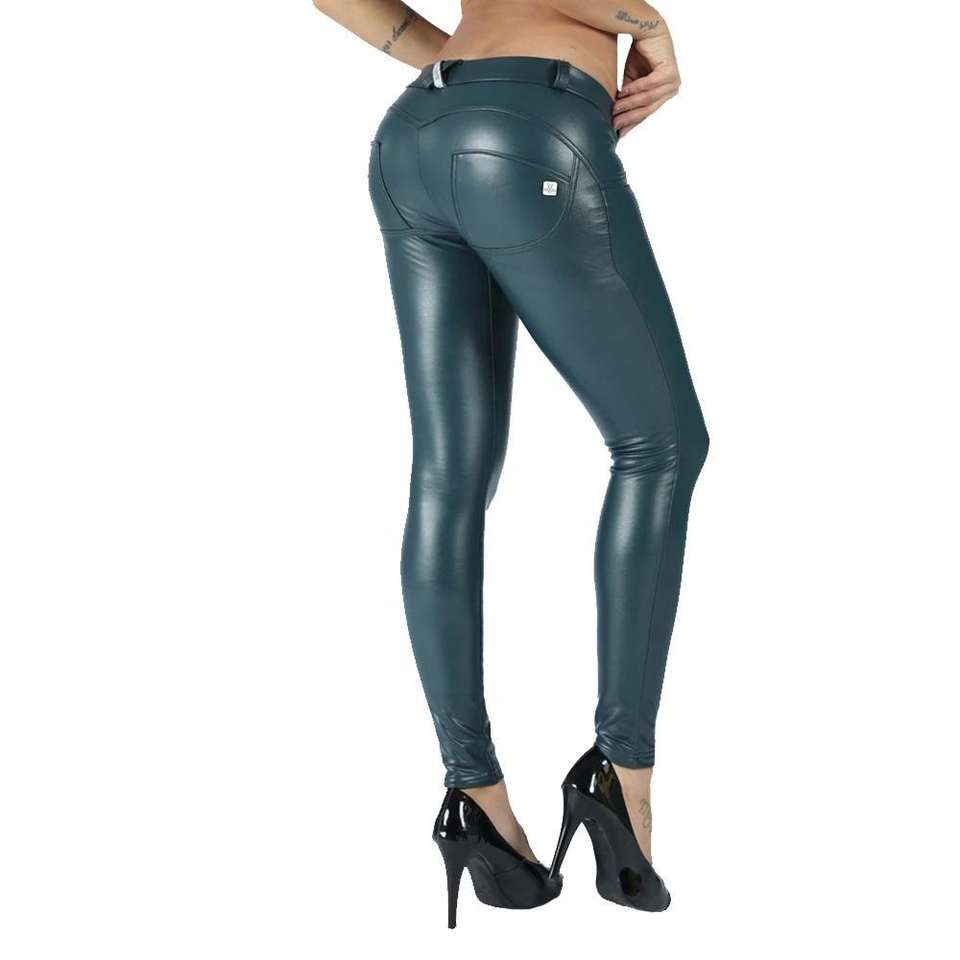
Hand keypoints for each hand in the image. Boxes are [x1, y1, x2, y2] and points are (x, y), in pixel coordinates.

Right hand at [613, 18, 680, 138]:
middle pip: (647, 109)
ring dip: (629, 105)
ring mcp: (673, 82)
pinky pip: (650, 86)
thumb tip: (614, 118)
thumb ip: (626, 98)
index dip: (632, 124)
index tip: (618, 133)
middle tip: (613, 124)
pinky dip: (635, 89)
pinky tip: (623, 92)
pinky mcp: (670, 73)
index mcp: (663, 94)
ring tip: (615, 108)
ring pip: (647, 99)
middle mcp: (671, 90)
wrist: (647, 30)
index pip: (646, 113)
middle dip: (629, 117)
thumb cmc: (639, 54)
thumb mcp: (630, 81)